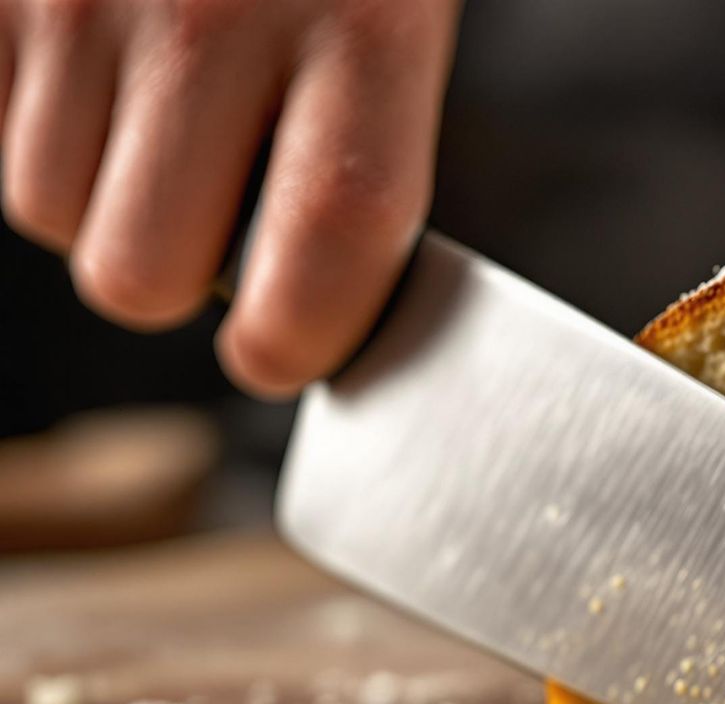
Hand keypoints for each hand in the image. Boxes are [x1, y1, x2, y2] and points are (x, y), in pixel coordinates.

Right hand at [0, 0, 460, 396]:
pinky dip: (33, 122)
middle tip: (216, 217)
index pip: (330, 245)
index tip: (286, 351)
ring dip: (98, 190)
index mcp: (364, 22)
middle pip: (138, 272)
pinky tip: (100, 66)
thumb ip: (363, 146)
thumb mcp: (393, 9)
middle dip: (173, 272)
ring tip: (159, 105)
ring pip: (44, 207)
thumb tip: (320, 300)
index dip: (298, 336)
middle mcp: (213, 9)